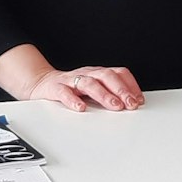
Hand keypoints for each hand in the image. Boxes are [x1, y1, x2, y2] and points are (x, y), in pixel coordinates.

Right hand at [25, 65, 145, 111]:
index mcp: (98, 73)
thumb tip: (133, 103)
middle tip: (131, 104)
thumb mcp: (94, 89)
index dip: (130, 85)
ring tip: (114, 106)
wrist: (43, 83)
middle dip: (121, 90)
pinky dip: (73, 100)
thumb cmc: (73, 88)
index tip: (139, 99)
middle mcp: (87, 74)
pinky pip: (64, 92)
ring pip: (89, 83)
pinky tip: (80, 108)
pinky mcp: (56, 88)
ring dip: (104, 95)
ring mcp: (71, 80)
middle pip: (107, 76)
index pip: (118, 73)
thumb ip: (111, 94)